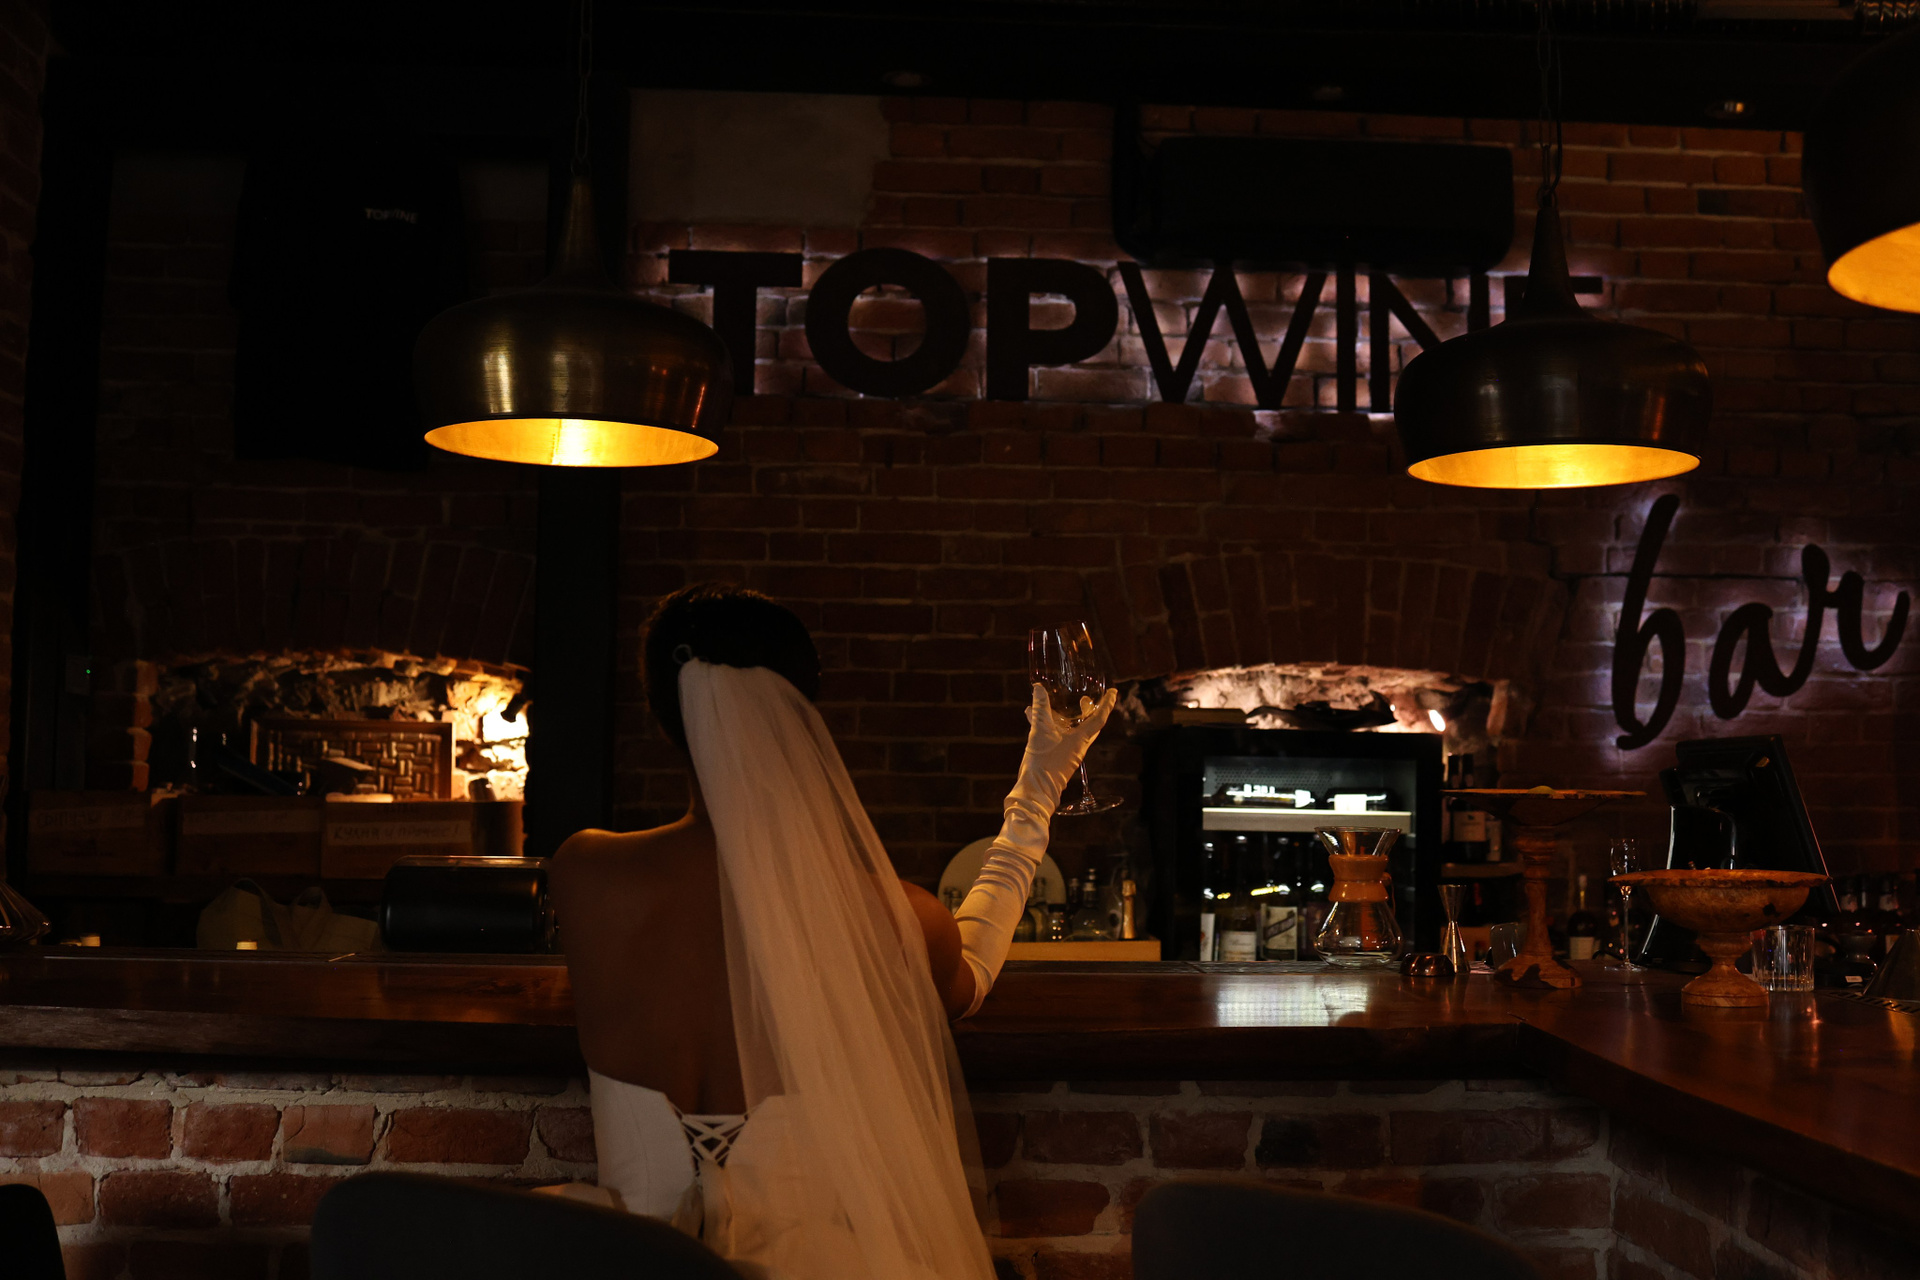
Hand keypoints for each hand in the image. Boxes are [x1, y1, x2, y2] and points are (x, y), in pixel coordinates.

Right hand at [1011, 684, 1117, 819]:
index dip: (1107, 703)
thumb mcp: (1040, 730)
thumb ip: (1040, 708)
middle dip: (1088, 710)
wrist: (1036, 789)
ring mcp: (1068, 752)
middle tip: (1085, 698)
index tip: (1112, 691)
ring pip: (1071, 730)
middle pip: (1089, 725)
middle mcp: (1078, 746)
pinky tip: (1031, 715)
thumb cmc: (1043, 761)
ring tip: (1058, 704)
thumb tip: (1038, 688)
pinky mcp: (1057, 757)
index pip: (1100, 718)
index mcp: (1081, 739)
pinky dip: (1047, 725)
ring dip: (1066, 717)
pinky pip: (1056, 736)